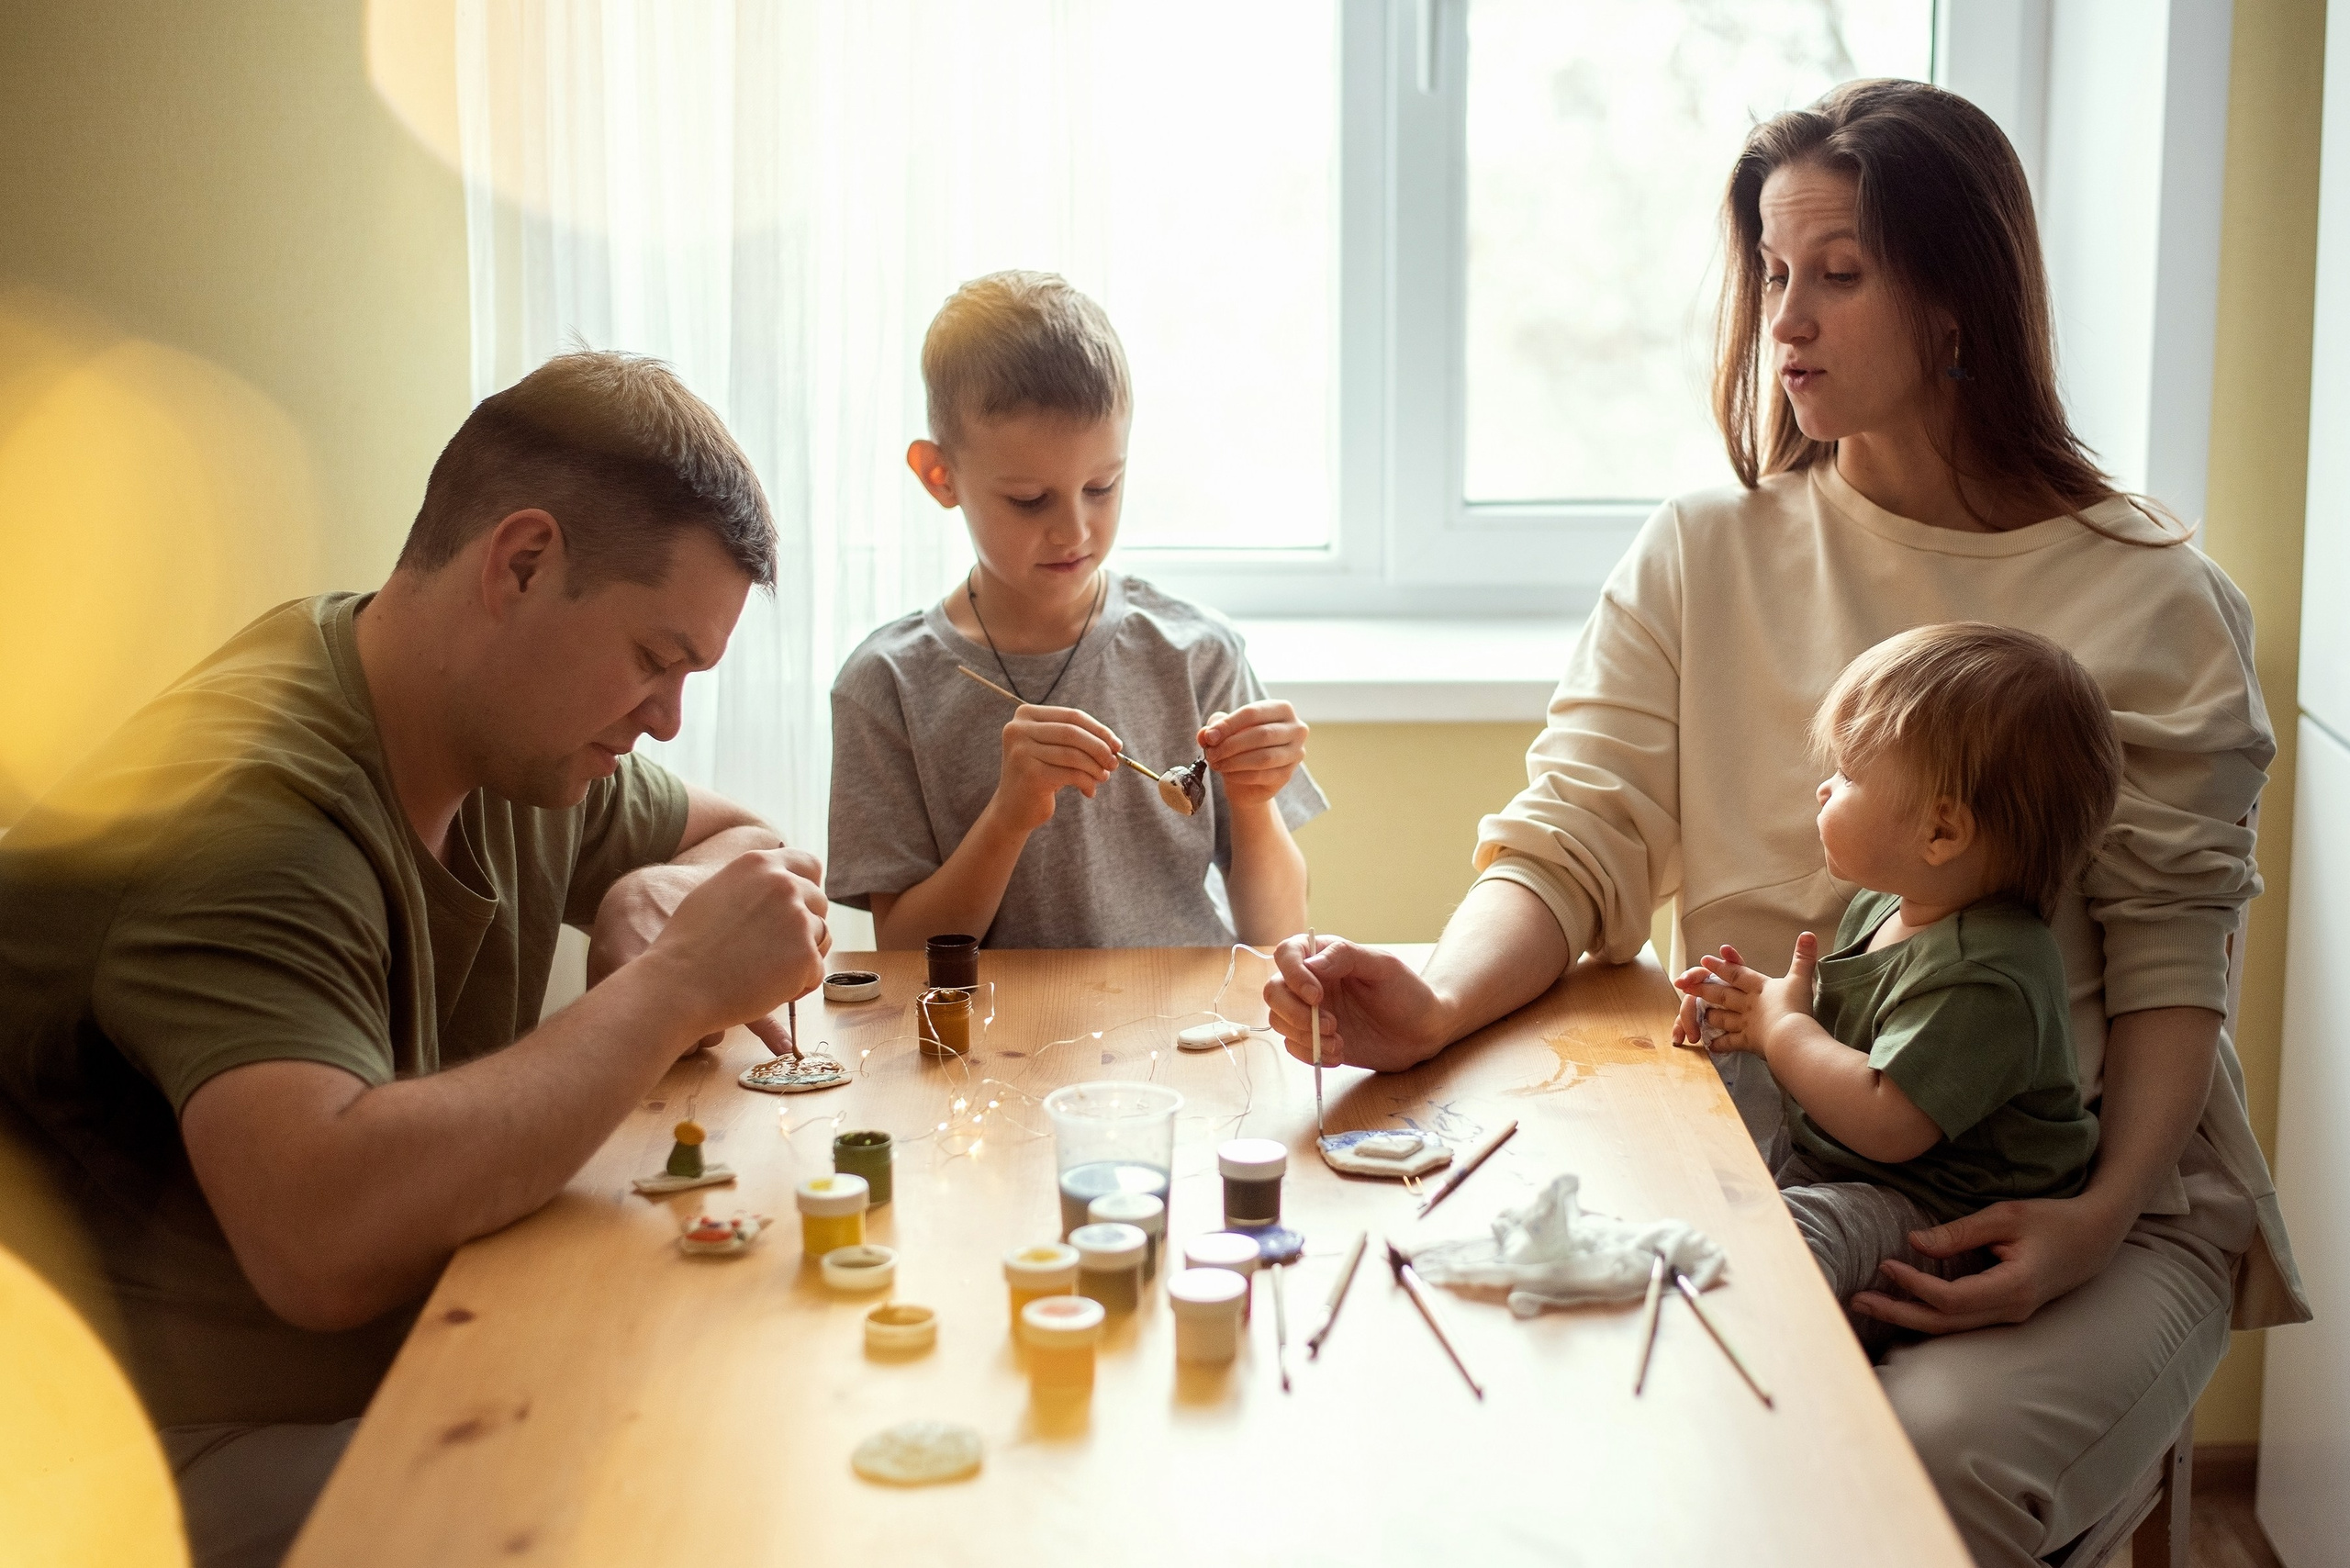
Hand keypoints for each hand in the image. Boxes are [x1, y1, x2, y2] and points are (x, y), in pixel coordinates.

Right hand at [588, 848, 824, 983]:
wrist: (677, 984)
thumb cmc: (688, 946)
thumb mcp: (716, 893)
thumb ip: (752, 886)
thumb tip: (781, 887)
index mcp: (759, 864)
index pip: (808, 864)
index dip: (808, 887)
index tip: (802, 906)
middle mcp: (784, 884)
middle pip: (819, 902)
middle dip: (805, 926)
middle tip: (775, 951)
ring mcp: (798, 919)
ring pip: (821, 936)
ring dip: (802, 955)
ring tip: (764, 972)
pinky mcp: (806, 955)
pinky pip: (816, 970)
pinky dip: (799, 984)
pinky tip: (767, 989)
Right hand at [990, 703, 1121, 832]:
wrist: (1012, 809)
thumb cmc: (1040, 775)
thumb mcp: (1055, 749)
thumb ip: (1078, 739)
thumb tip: (1114, 743)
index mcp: (1025, 715)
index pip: (1071, 716)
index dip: (1099, 730)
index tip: (1117, 745)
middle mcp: (1019, 730)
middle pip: (1073, 733)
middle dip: (1100, 748)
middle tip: (1114, 763)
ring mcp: (1022, 751)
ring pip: (1074, 754)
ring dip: (1096, 767)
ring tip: (1103, 777)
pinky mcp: (1030, 774)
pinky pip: (1071, 774)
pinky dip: (1087, 782)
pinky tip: (1089, 791)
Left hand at [1200, 702, 1307, 808]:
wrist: (1250, 778)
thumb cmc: (1241, 744)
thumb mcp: (1227, 730)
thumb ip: (1216, 726)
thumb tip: (1206, 734)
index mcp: (1282, 709)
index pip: (1253, 713)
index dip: (1228, 724)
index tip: (1209, 736)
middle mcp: (1296, 729)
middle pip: (1261, 734)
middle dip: (1230, 744)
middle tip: (1210, 753)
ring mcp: (1295, 754)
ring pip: (1263, 758)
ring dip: (1234, 761)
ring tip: (1215, 763)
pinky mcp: (1287, 775)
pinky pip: (1261, 776)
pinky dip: (1239, 775)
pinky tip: (1226, 774)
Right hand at [1264, 934, 1447, 1072]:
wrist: (1422, 1031)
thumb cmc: (1407, 992)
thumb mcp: (1383, 966)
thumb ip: (1346, 957)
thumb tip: (1311, 964)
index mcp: (1324, 957)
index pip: (1287, 954)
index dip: (1293, 974)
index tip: (1317, 996)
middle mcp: (1311, 983)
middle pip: (1274, 991)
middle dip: (1294, 1012)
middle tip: (1331, 1025)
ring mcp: (1311, 1012)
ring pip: (1279, 1021)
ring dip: (1305, 1036)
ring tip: (1339, 1042)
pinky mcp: (1315, 1039)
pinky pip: (1293, 1046)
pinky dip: (1311, 1053)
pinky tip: (1338, 1053)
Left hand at [1671, 934, 1818, 1053]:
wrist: (1790, 1036)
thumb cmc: (1795, 1006)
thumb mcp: (1801, 978)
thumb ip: (1804, 957)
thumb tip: (1809, 933)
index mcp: (1759, 987)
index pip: (1736, 973)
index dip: (1720, 966)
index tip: (1704, 960)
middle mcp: (1748, 1004)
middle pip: (1722, 995)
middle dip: (1704, 990)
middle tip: (1685, 986)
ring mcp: (1746, 1024)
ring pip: (1722, 1018)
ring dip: (1711, 1016)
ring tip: (1703, 1014)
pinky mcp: (1748, 1043)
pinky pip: (1731, 1043)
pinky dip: (1721, 1044)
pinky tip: (1711, 1046)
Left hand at [1852, 1192, 2131, 1333]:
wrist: (2094, 1239)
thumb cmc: (2052, 1220)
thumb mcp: (2006, 1216)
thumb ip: (1960, 1233)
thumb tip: (1913, 1242)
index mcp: (2015, 1287)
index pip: (1952, 1299)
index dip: (1916, 1285)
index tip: (1886, 1264)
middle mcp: (2012, 1311)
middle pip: (1945, 1322)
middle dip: (1899, 1313)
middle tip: (1857, 1299)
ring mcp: (2010, 1316)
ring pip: (1952, 1326)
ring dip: (1909, 1316)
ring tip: (1869, 1304)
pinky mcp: (2005, 1312)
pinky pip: (1961, 1321)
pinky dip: (1930, 1314)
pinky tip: (1903, 1304)